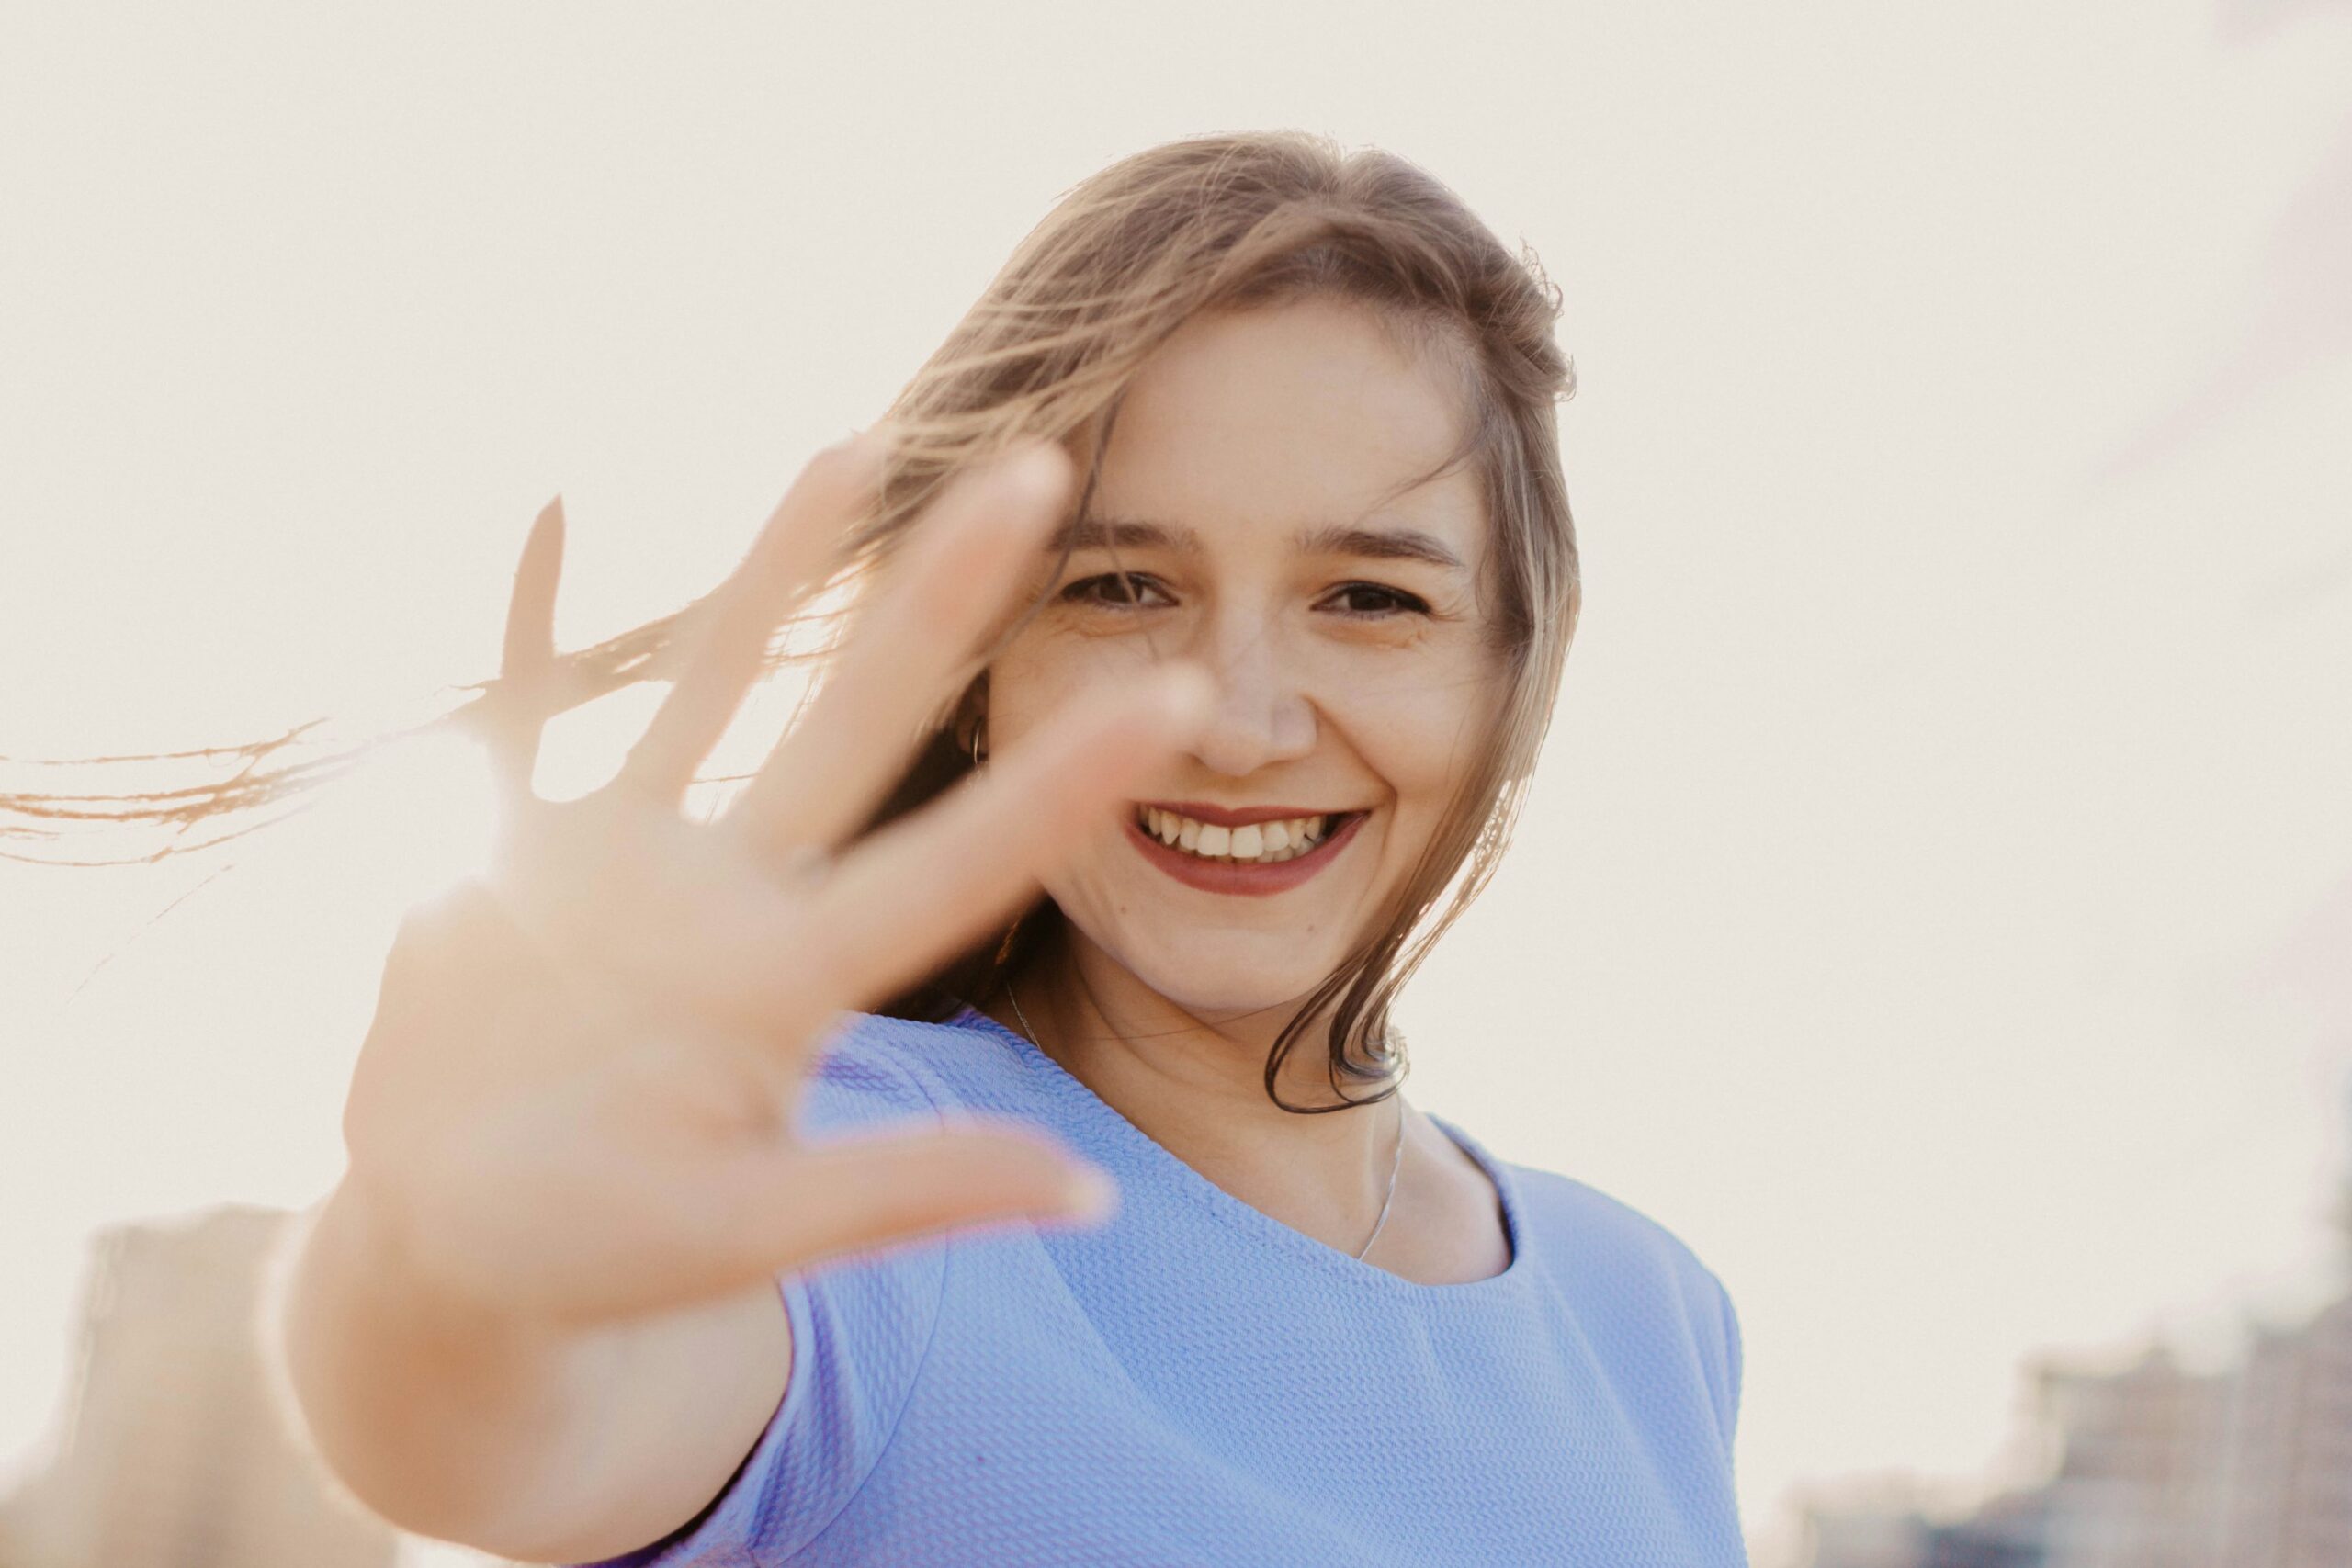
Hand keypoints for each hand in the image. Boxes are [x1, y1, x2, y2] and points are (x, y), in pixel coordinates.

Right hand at [339, 431, 1209, 1330]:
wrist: (456, 1245)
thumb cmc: (598, 1259)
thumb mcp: (739, 1234)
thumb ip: (896, 1197)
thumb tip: (1095, 1195)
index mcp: (793, 983)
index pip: (959, 863)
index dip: (1064, 780)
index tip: (1176, 689)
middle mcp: (735, 894)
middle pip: (863, 716)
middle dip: (944, 594)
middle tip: (1043, 466)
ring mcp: (627, 859)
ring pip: (718, 676)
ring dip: (778, 560)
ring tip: (858, 439)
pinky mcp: (512, 849)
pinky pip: (524, 710)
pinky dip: (533, 621)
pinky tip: (559, 507)